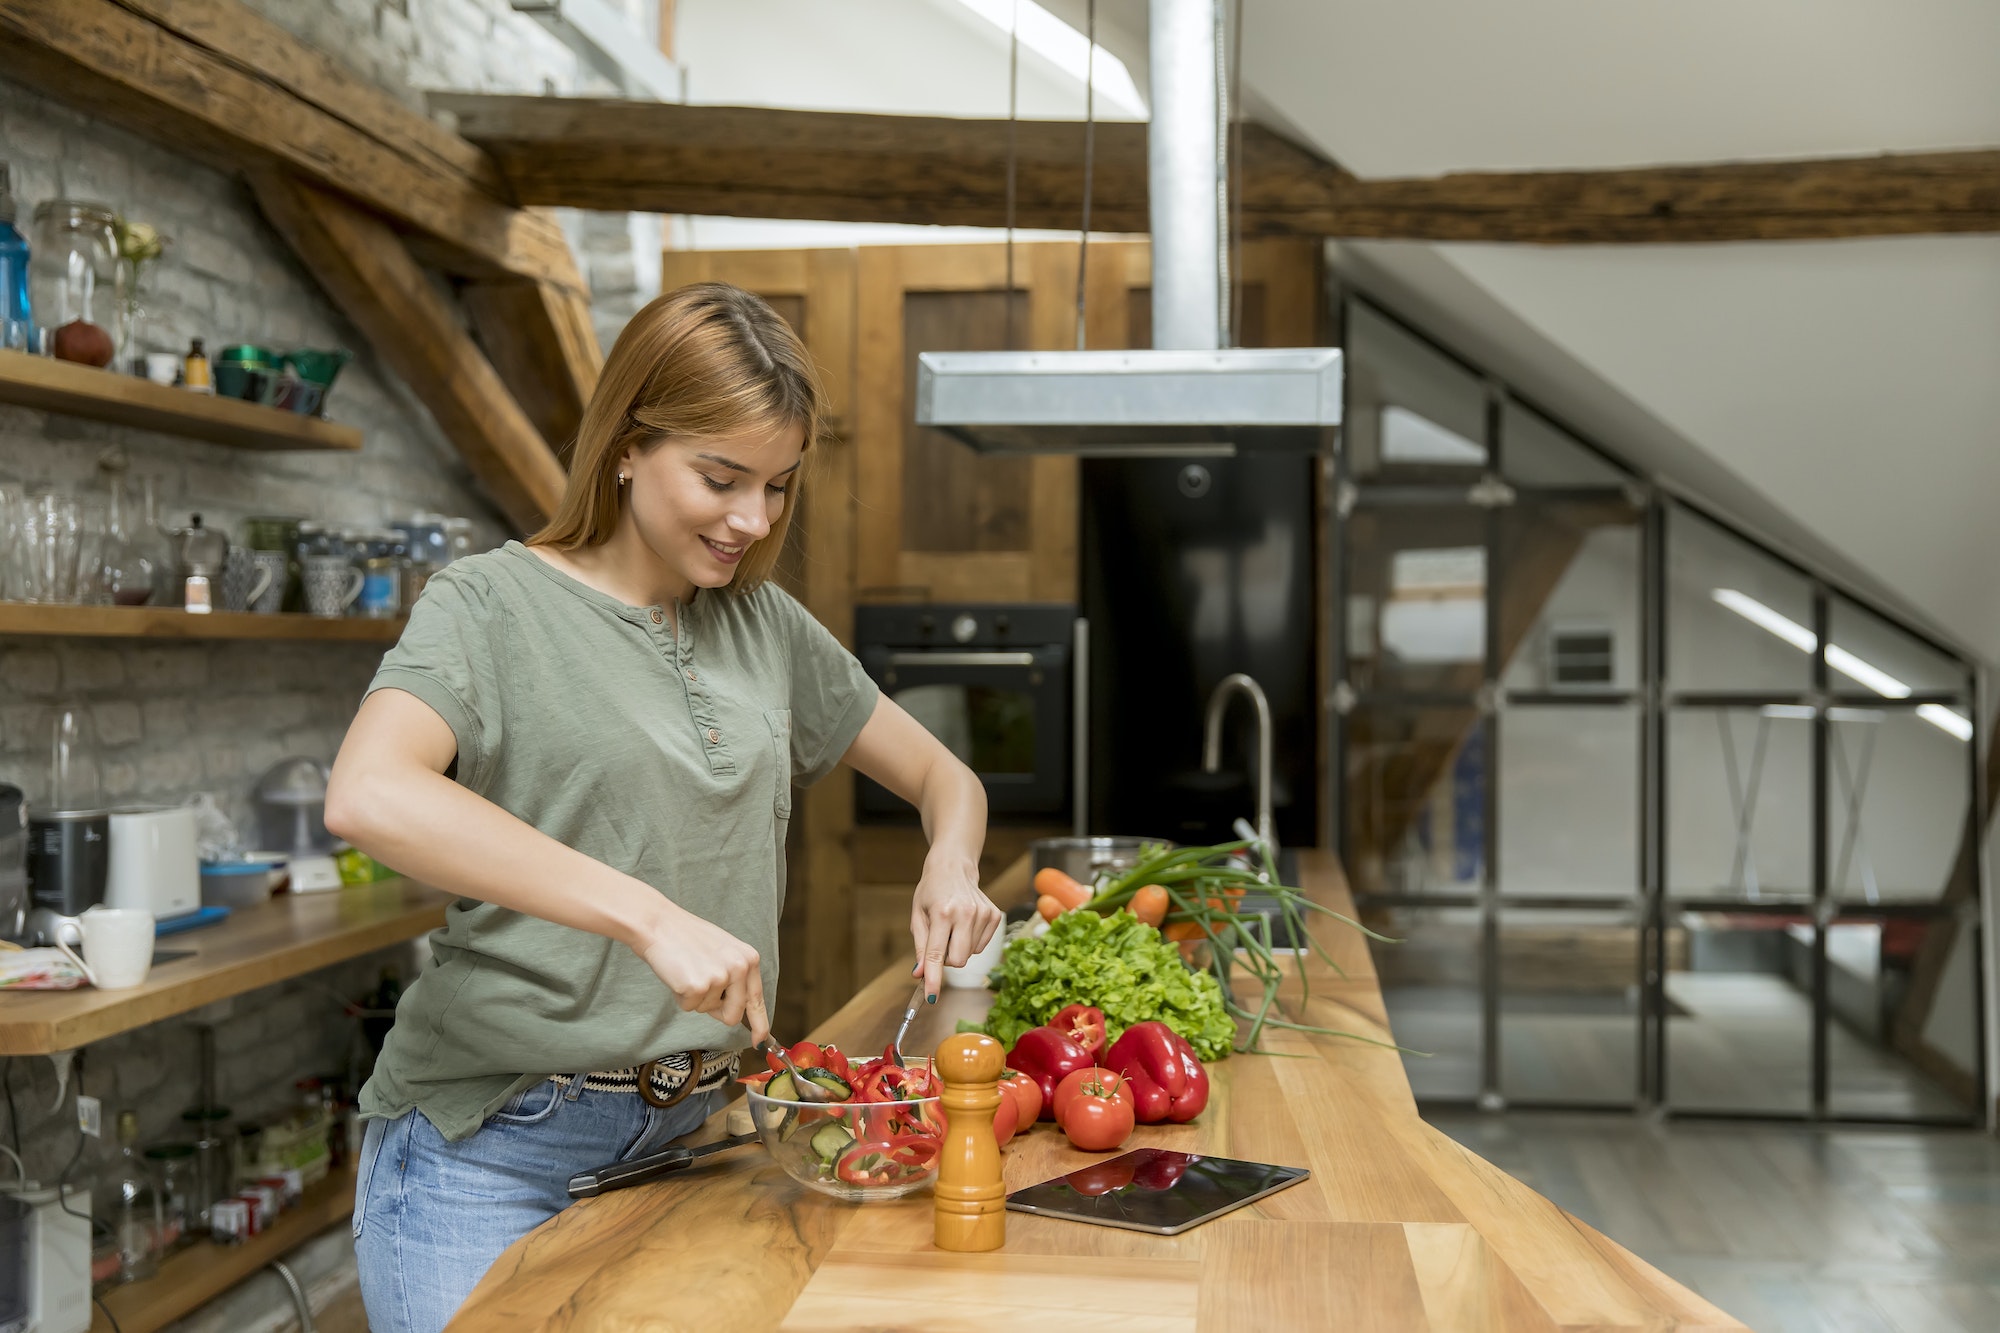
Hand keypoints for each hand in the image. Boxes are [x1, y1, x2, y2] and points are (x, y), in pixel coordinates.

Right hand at [632, 899, 770, 1045]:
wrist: (659, 925)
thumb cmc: (687, 938)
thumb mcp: (723, 952)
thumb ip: (735, 976)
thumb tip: (739, 1011)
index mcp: (749, 959)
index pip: (757, 999)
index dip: (760, 1025)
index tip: (759, 1041)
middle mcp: (740, 968)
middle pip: (733, 1015)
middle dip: (715, 1010)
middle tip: (700, 986)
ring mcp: (720, 977)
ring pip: (708, 1011)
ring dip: (695, 998)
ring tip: (687, 971)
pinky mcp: (698, 986)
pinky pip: (690, 1008)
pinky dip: (681, 997)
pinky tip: (678, 974)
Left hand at [910, 854, 1003, 1001]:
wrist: (954, 867)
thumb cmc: (931, 891)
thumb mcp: (918, 916)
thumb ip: (920, 947)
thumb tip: (920, 974)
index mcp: (942, 912)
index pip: (937, 954)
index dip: (934, 978)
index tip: (931, 997)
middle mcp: (965, 913)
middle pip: (958, 960)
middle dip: (947, 960)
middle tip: (940, 942)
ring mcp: (983, 914)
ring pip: (969, 955)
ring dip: (958, 949)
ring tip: (952, 927)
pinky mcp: (994, 916)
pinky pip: (981, 947)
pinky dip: (970, 942)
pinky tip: (965, 925)